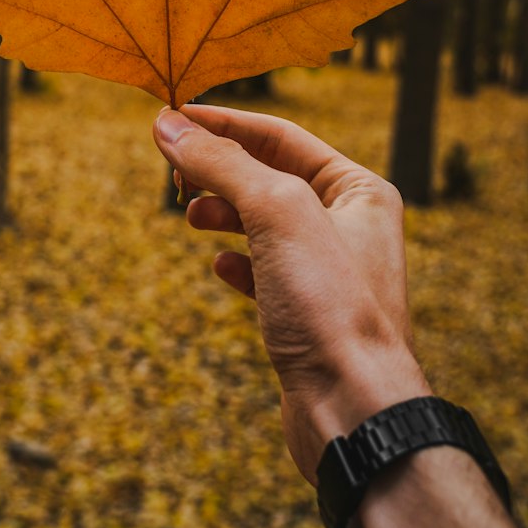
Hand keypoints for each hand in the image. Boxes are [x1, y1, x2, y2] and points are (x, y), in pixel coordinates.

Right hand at [153, 103, 429, 482]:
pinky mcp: (307, 316)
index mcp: (359, 190)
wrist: (354, 410)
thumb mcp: (275, 213)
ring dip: (222, 212)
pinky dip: (237, 262)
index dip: (223, 124)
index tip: (171, 117)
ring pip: (262, 224)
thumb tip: (168, 126)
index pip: (281, 136)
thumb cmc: (330, 306)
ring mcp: (328, 274)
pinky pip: (265, 272)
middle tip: (173, 173)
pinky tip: (219, 266)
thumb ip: (222, 164)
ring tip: (189, 215)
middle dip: (219, 169)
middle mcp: (351, 226)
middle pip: (269, 176)